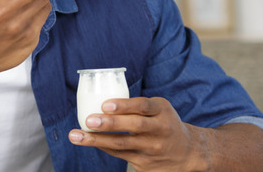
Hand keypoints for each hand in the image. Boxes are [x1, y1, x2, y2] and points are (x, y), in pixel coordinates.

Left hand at [68, 97, 208, 170]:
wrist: (187, 153)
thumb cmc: (165, 124)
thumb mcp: (159, 109)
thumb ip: (137, 106)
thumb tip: (101, 99)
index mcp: (162, 112)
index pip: (143, 106)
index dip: (124, 105)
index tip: (105, 104)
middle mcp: (159, 131)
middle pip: (133, 127)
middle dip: (110, 124)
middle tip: (89, 120)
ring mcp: (152, 149)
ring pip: (122, 145)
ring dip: (96, 140)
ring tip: (76, 135)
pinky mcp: (145, 164)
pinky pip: (120, 154)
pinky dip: (103, 147)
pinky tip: (88, 141)